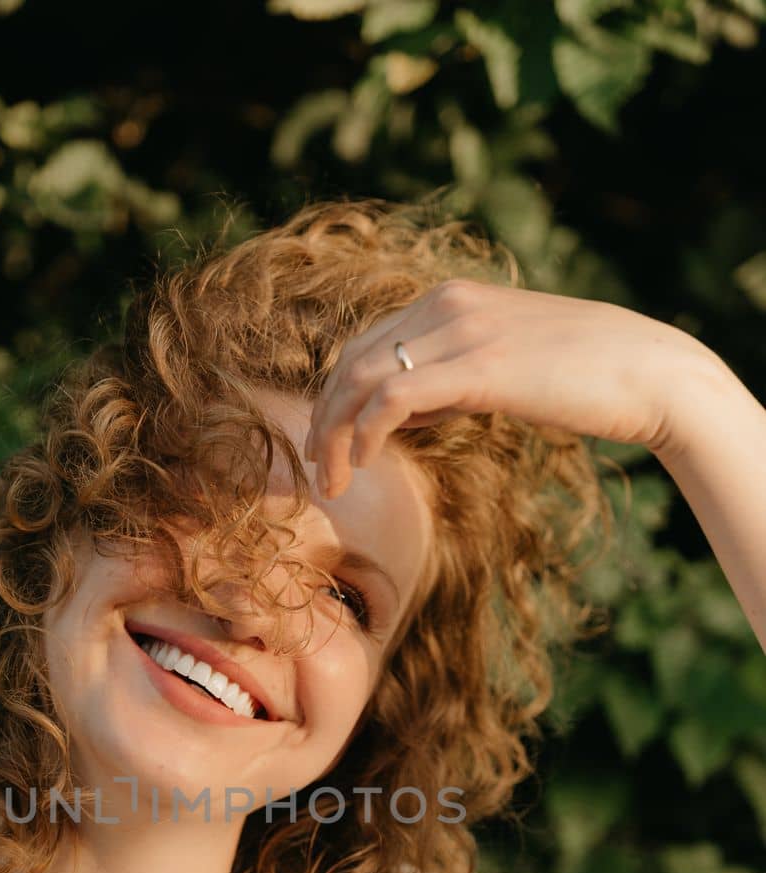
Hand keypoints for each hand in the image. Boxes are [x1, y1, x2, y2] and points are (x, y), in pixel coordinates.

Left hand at [303, 277, 715, 498]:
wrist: (648, 372)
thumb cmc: (583, 378)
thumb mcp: (503, 370)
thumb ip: (450, 381)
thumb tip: (405, 414)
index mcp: (451, 298)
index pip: (366, 344)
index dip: (336, 396)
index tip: (328, 444)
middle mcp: (447, 303)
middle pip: (352, 359)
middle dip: (324, 418)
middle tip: (317, 472)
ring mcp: (461, 331)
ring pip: (361, 378)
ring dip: (334, 434)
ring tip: (330, 482)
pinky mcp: (476, 367)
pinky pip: (392, 397)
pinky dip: (365, 432)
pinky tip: (363, 463)